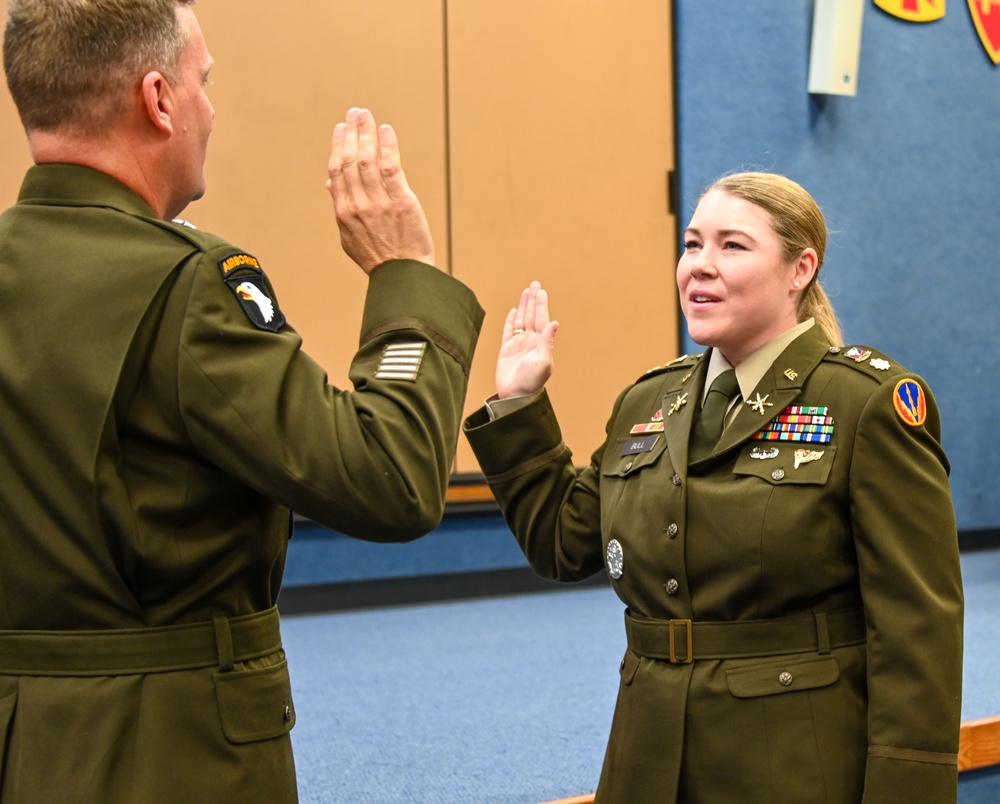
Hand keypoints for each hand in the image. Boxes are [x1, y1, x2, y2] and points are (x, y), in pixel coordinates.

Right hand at [326, 108, 434, 273]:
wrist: (403, 276)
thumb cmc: (379, 258)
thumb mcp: (350, 237)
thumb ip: (341, 208)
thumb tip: (330, 184)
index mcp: (343, 211)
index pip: (336, 170)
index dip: (337, 145)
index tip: (340, 127)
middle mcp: (358, 204)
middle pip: (349, 159)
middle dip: (351, 132)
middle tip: (355, 113)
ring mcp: (379, 202)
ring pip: (367, 159)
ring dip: (366, 133)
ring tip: (367, 116)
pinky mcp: (401, 202)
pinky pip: (391, 167)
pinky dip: (387, 146)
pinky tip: (386, 131)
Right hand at [496, 281, 559, 398]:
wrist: (515, 396)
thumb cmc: (531, 382)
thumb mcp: (544, 362)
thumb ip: (547, 342)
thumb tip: (554, 323)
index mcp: (541, 343)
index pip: (541, 319)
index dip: (541, 304)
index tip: (540, 291)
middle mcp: (531, 341)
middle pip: (532, 315)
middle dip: (533, 300)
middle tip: (534, 284)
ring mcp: (519, 345)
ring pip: (521, 320)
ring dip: (524, 306)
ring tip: (526, 292)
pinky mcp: (506, 350)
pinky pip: (509, 331)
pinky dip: (511, 320)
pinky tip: (515, 311)